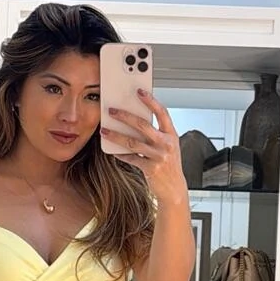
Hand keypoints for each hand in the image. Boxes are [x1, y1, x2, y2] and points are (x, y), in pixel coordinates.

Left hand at [100, 91, 187, 205]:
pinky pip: (131, 158)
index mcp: (172, 135)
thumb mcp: (168, 146)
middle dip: (125, 116)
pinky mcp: (150, 169)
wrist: (174, 189)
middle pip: (143, 125)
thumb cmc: (169, 165)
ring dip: (116, 136)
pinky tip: (112, 150)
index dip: (151, 101)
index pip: (162, 112)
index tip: (139, 91)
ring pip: (133, 142)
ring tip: (104, 131)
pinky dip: (120, 154)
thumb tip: (135, 121)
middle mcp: (166, 144)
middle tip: (112, 111)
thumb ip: (156, 134)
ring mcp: (159, 157)